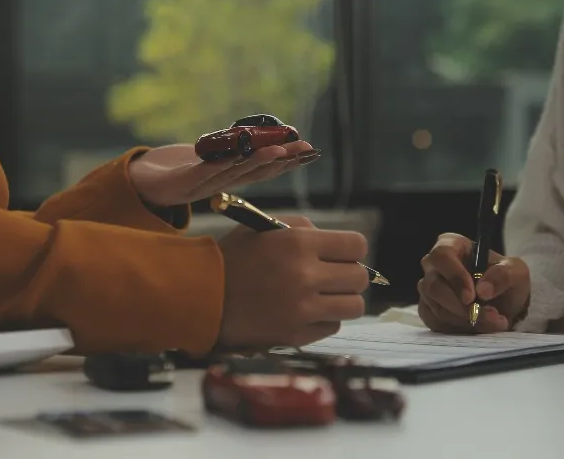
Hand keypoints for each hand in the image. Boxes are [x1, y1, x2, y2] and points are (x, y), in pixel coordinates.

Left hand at [128, 142, 318, 207]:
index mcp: (231, 178)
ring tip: (278, 150)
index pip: (266, 170)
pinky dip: (220, 165)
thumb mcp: (212, 157)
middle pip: (257, 172)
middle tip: (304, 149)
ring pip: (235, 173)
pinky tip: (233, 156)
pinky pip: (203, 172)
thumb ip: (235, 151)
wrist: (142, 186)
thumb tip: (263, 138)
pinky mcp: (181, 182)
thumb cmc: (180, 170)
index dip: (289, 162)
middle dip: (282, 160)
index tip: (312, 151)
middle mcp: (222, 184)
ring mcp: (202, 185)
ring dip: (257, 162)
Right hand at [216, 216, 369, 348]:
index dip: (351, 250)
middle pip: (360, 278)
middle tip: (331, 276)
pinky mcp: (297, 335)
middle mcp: (306, 276)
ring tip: (322, 296)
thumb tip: (338, 247)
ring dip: (342, 300)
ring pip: (354, 306)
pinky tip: (305, 312)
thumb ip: (304, 229)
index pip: (357, 246)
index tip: (340, 254)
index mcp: (300, 244)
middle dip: (348, 275)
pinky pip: (333, 327)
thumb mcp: (266, 228)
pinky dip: (324, 319)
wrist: (203, 296)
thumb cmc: (235, 257)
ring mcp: (303, 309)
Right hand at [417, 233, 530, 333]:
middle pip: (434, 285)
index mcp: (451, 245)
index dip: (454, 276)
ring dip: (465, 319)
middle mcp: (433, 265)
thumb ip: (503, 276)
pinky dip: (458, 328)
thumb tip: (483, 291)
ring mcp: (427, 287)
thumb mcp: (515, 272)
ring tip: (492, 322)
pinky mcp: (427, 309)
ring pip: (436, 307)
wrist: (502, 302)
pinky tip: (477, 326)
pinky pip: (435, 322)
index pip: (442, 256)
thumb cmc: (505, 279)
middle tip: (490, 316)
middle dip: (462, 307)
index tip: (472, 297)